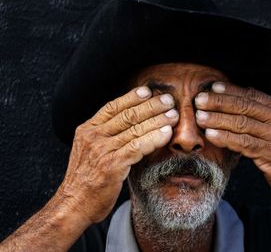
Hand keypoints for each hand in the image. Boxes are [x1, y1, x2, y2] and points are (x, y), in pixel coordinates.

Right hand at [57, 87, 178, 222]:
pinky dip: (154, 138)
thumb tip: (129, 125)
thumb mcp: (88, 151)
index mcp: (87, 130)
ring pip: (135, 129)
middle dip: (151, 105)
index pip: (112, 107)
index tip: (148, 91)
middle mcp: (93, 136)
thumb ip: (104, 137)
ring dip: (157, 120)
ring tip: (173, 115)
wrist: (73, 204)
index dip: (131, 97)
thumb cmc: (85, 179)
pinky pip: (138, 147)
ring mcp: (102, 150)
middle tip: (168, 99)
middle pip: (127, 115)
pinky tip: (166, 133)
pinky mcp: (112, 165)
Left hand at [195, 82, 270, 198]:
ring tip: (200, 117)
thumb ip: (261, 114)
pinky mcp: (270, 154)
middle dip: (219, 102)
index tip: (212, 87)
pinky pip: (243, 143)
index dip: (230, 90)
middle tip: (199, 100)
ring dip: (218, 119)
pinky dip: (226, 138)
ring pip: (241, 123)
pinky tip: (211, 135)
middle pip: (243, 106)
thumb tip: (235, 102)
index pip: (251, 95)